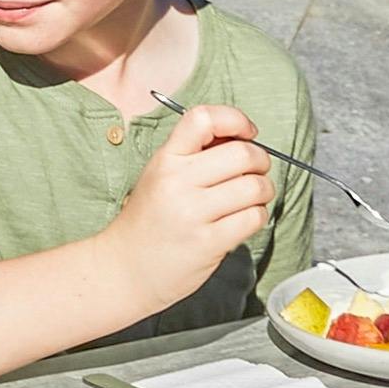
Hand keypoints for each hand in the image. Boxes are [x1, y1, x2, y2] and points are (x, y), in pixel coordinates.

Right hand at [115, 101, 281, 298]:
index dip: (235, 119)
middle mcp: (177, 182)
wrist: (125, 269)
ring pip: (255, 187)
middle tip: (255, 172)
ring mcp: (193, 213)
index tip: (246, 133)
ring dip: (263, 191)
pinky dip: (257, 216)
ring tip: (250, 199)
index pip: (204, 118)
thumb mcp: (160, 176)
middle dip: (261, 161)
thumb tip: (242, 138)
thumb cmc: (148, 221)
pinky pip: (253, 218)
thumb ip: (195, 155)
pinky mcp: (208, 242)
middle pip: (243, 153)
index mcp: (165, 159)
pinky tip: (243, 221)